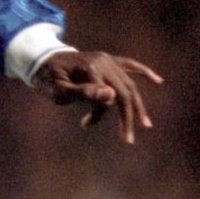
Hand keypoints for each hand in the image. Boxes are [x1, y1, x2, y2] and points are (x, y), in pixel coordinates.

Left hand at [33, 50, 162, 143]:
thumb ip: (82, 92)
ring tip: (144, 125)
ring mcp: (108, 59)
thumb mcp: (58, 90)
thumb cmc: (47, 79)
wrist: (41, 60)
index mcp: (92, 67)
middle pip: (125, 91)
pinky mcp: (109, 60)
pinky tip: (158, 80)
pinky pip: (130, 65)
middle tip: (128, 139)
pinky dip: (144, 72)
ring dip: (136, 105)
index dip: (100, 113)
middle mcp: (105, 61)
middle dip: (128, 116)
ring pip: (129, 84)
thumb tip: (111, 96)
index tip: (85, 125)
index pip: (107, 95)